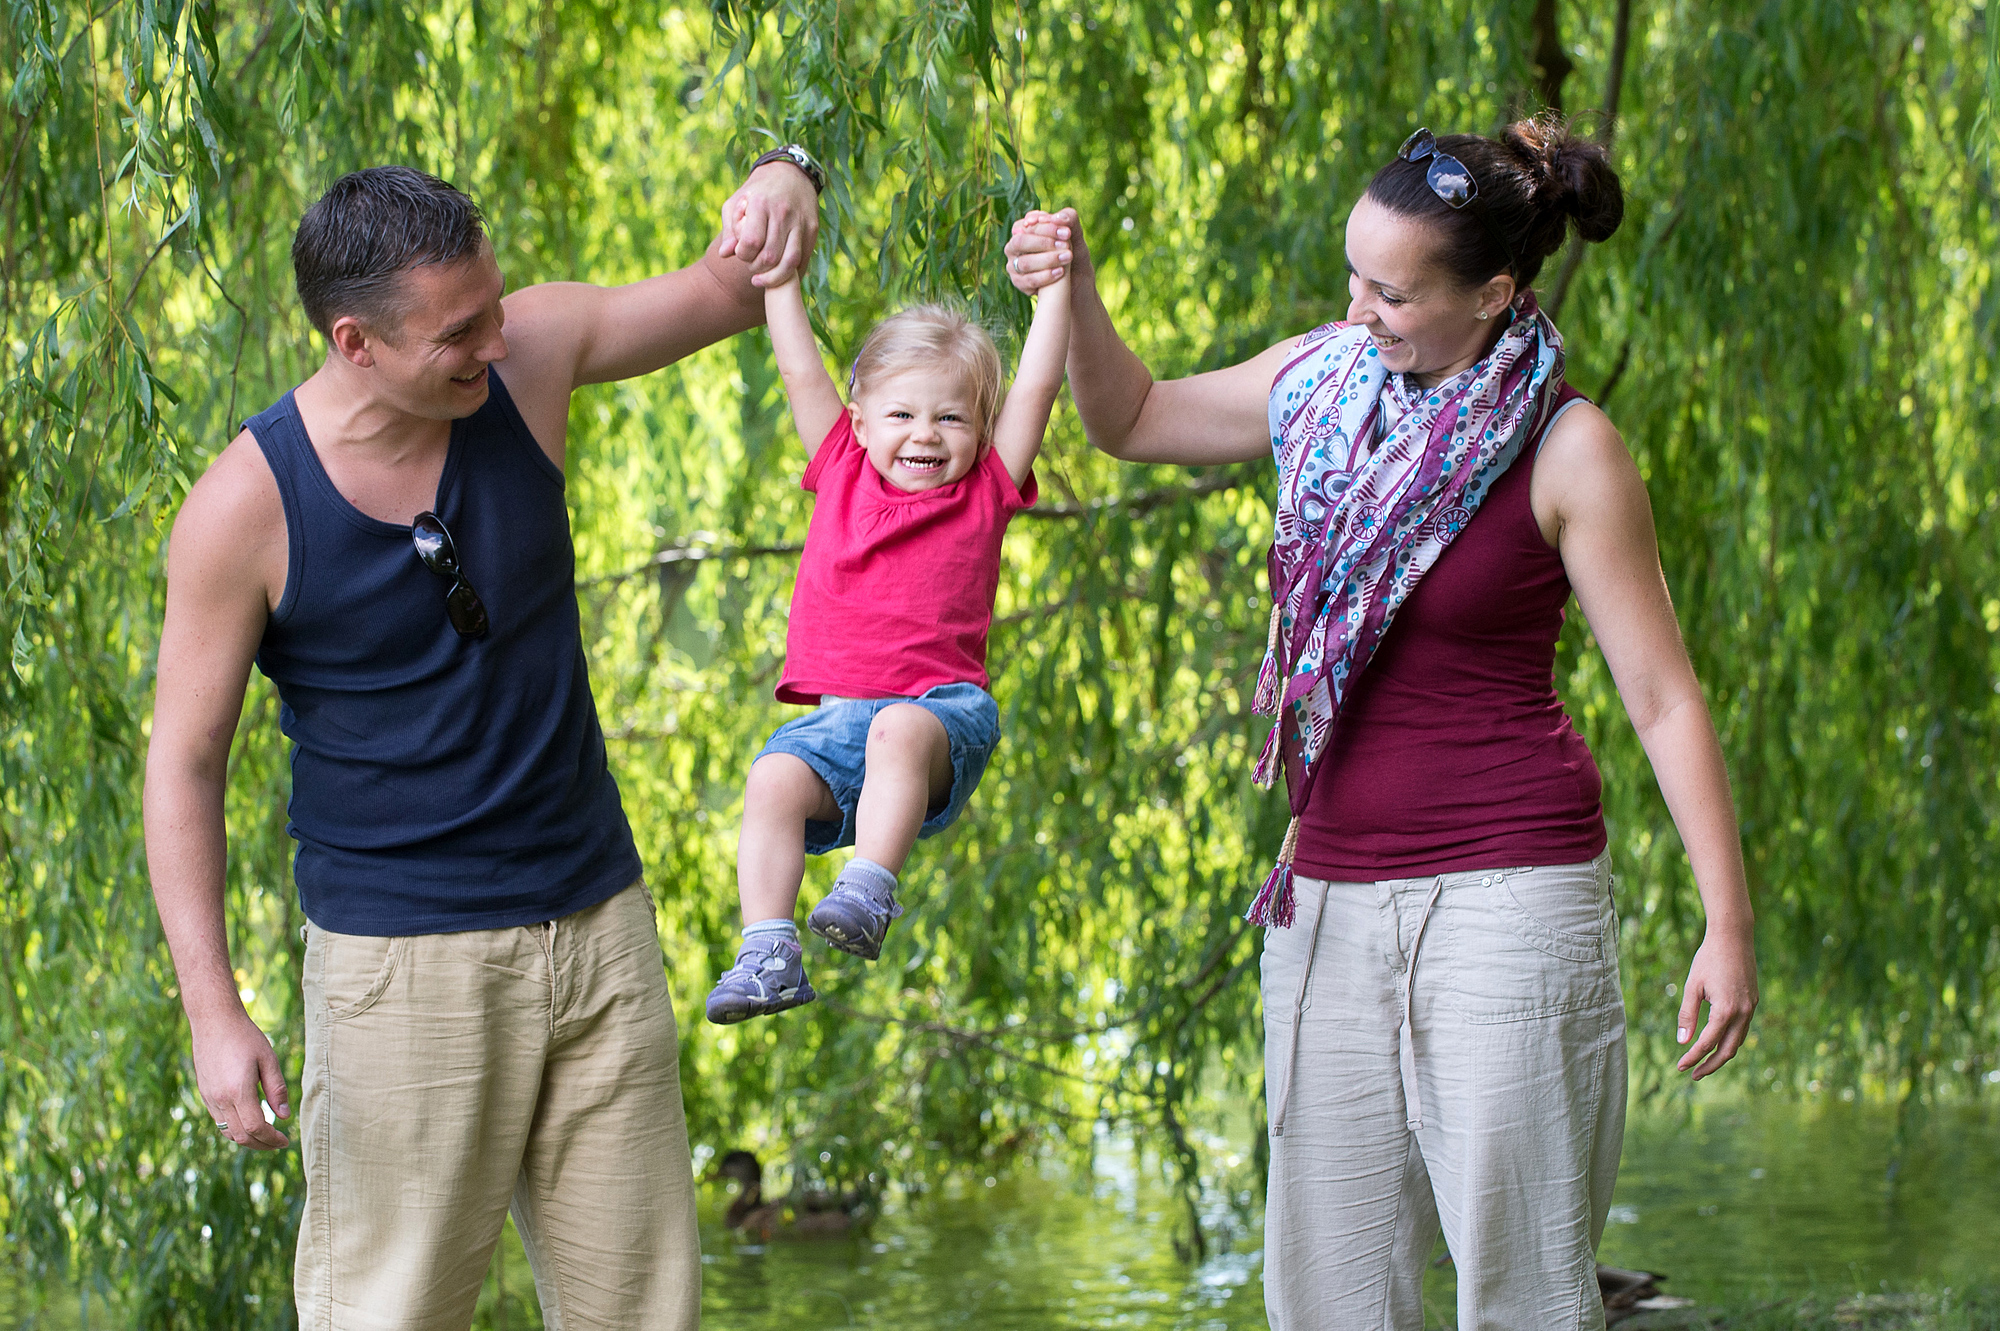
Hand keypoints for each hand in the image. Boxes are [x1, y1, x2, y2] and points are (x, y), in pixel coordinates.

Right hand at [191, 1008, 290, 1149]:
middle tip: (279, 1143)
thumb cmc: (245, 1037)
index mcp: (238, 1091)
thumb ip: (277, 1089)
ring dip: (247, 1139)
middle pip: (241, 1136)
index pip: (256, 1127)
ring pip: (228, 1132)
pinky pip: (219, 1122)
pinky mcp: (205, 1094)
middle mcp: (220, 1099)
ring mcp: (209, 1098)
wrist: (214, 1022)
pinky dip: (235, 1129)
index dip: (272, 1139)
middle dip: (261, 1144)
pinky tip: (249, 1123)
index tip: (286, 1140)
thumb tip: (284, 1117)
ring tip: (267, 1137)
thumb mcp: (268, 1059)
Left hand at [719, 161, 821, 288]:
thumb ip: (729, 229)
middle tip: (752, 265)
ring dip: (775, 275)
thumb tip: (724, 254)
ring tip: (764, 275)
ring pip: (790, 262)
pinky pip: (803, 258)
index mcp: (760, 203)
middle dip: (757, 267)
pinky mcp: (812, 228)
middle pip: (770, 256)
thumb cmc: (757, 192)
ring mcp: (800, 222)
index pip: (752, 242)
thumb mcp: (736, 202)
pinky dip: (791, 272)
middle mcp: (782, 213)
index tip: (741, 253)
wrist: (790, 173)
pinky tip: (780, 273)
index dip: (743, 255)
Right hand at [1006, 207, 1086, 295]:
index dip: (1045, 227)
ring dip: (1047, 260)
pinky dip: (1045, 276)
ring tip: (1067, 257)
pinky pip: (1027, 280)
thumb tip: (1057, 217)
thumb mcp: (1075, 235)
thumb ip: (1069, 219)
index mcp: (1024, 230)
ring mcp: (1014, 266)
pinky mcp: (1019, 283)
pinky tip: (1060, 272)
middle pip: (1020, 242)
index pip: (1027, 225)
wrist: (1076, 280)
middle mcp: (1014, 247)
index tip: (1067, 233)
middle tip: (1066, 245)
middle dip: (1043, 243)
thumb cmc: (1072, 252)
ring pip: (1024, 262)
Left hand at [1675, 925, 1757, 1079]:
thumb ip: (1687, 1015)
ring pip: (1737, 1042)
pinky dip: (1730, 1040)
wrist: (1734, 937)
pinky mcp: (1753, 1002)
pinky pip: (1742, 1029)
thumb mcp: (1692, 986)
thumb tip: (1682, 1041)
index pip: (1707, 1043)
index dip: (1693, 1057)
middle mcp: (1743, 1013)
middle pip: (1727, 1051)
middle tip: (1693, 1075)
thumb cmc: (1708, 959)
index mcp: (1726, 1011)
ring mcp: (1751, 1008)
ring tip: (1704, 1063)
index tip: (1679, 1067)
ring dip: (1721, 1055)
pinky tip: (1717, 1042)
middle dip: (1710, 1065)